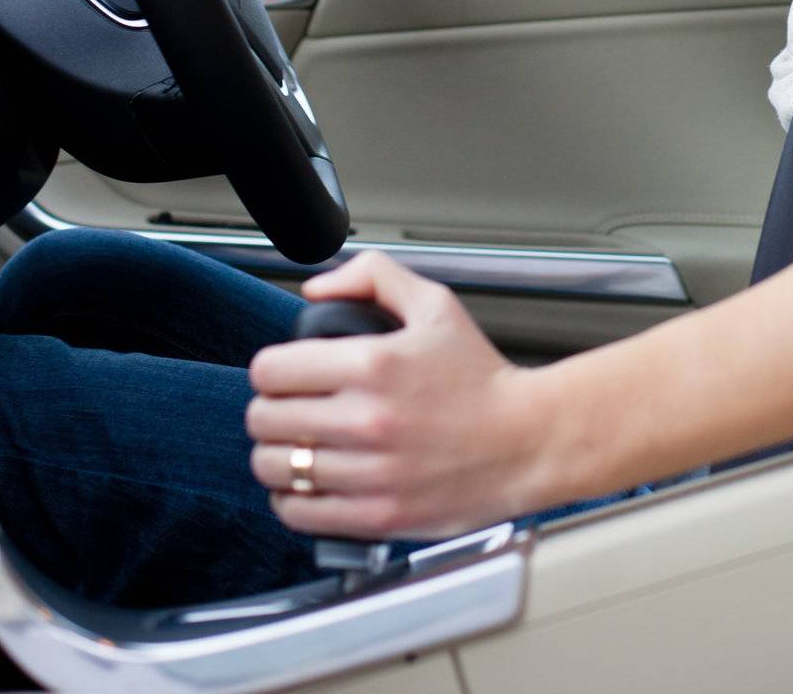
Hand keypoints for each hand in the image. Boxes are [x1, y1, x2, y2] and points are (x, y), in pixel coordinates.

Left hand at [247, 250, 548, 539]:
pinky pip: (298, 513)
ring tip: (298, 446)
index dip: (271, 368)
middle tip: (290, 408)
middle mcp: (367, 420)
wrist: (528, 440)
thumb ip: (373, 277)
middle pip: (264, 419)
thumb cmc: (482, 378)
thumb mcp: (435, 304)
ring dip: (277, 454)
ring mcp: (370, 473)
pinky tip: (311, 482)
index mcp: (374, 364)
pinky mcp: (378, 516)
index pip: (271, 370)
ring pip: (274, 467)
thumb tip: (316, 290)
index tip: (283, 374)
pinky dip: (293, 498)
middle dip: (270, 409)